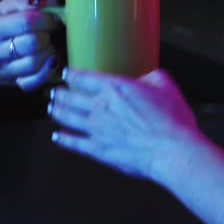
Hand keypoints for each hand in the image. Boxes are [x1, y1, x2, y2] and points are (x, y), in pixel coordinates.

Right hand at [0, 0, 59, 90]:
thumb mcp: (4, 9)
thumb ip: (22, 0)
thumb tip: (42, 1)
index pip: (26, 21)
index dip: (46, 19)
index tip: (51, 20)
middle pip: (32, 43)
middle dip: (47, 36)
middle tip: (49, 33)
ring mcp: (5, 70)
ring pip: (35, 63)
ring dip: (50, 53)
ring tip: (49, 46)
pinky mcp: (16, 83)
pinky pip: (34, 82)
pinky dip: (47, 72)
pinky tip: (51, 62)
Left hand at [48, 68, 202, 179]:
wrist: (171, 150)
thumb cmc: (172, 119)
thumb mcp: (165, 85)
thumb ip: (151, 77)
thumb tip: (144, 78)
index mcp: (114, 88)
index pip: (84, 78)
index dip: (71, 75)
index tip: (65, 74)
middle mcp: (100, 106)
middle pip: (70, 98)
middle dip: (59, 94)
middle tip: (53, 92)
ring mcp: (97, 129)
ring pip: (68, 118)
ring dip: (57, 112)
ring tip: (51, 108)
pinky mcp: (98, 150)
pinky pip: (74, 143)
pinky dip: (63, 139)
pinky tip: (58, 137)